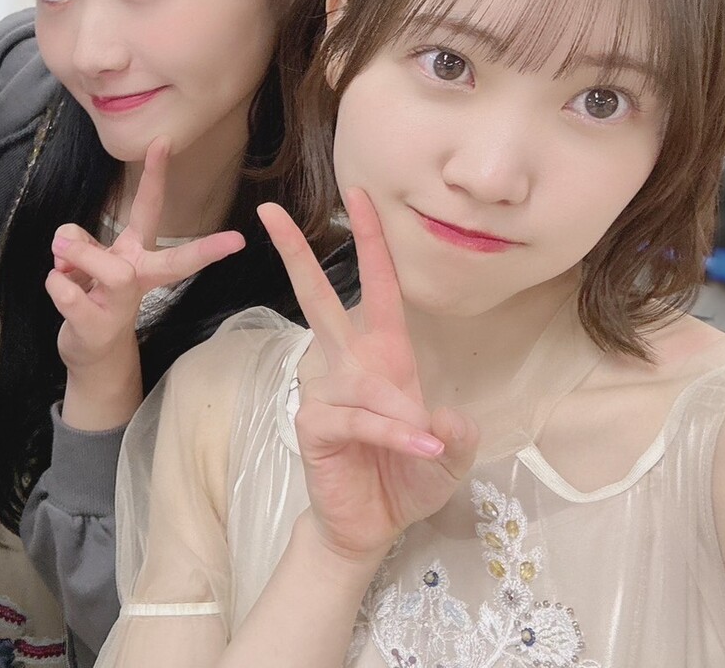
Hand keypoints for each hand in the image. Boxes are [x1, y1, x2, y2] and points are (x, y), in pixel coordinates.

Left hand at [45, 138, 245, 428]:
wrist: (92, 352)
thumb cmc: (94, 294)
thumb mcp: (85, 258)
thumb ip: (78, 241)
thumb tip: (66, 243)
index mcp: (141, 257)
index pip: (166, 230)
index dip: (198, 226)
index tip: (235, 227)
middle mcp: (139, 279)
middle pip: (171, 262)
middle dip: (197, 248)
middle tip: (232, 241)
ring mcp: (121, 306)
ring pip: (107, 265)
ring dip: (79, 253)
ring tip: (64, 261)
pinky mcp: (95, 326)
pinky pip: (66, 287)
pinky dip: (55, 280)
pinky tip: (61, 289)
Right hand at [258, 189, 477, 563]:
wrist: (371, 527)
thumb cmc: (407, 480)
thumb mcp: (450, 458)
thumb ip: (455, 435)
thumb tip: (442, 415)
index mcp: (384, 356)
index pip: (378, 288)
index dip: (371, 243)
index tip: (358, 195)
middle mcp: (350, 366)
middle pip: (319, 299)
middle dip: (295, 254)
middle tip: (269, 212)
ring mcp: (326, 393)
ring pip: (356, 377)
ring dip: (395, 410)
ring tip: (427, 446)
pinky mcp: (314, 425)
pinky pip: (355, 418)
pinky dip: (389, 433)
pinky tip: (417, 448)